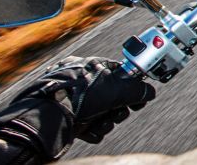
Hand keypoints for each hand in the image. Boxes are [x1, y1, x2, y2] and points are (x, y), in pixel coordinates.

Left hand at [28, 56, 155, 143]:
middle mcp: (82, 81)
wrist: (47, 120)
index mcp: (91, 66)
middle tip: (118, 112)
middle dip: (120, 108)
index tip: (140, 97)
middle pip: (114, 96)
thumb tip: (149, 91)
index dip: (132, 86)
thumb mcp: (115, 88)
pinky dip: (94, 129)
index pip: (120, 73)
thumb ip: (136, 89)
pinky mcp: (69, 119)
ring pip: (104, 112)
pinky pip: (91, 125)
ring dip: (108, 121)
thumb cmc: (77, 96)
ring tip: (101, 123)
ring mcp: (75, 101)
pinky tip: (90, 130)